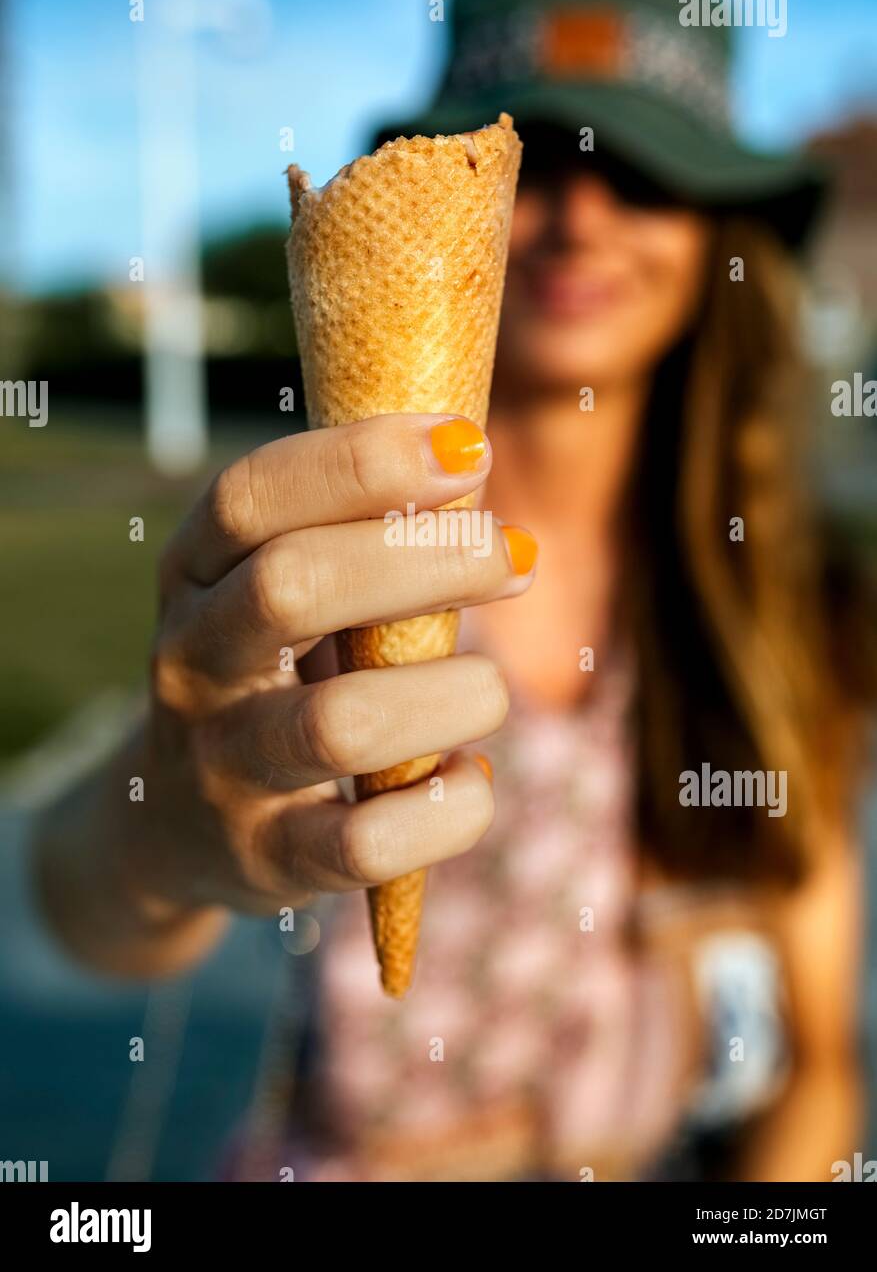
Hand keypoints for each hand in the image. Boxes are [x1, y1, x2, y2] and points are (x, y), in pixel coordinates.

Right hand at [132, 413, 535, 918]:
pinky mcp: (268, 859)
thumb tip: (474, 461)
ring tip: (488, 690)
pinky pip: (371, 843)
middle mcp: (191, 664)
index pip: (250, 498)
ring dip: (453, 695)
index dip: (360, 462)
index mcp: (192, 576)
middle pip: (293, 587)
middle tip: (512, 557)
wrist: (177, 825)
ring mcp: (223, 767)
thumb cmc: (272, 672)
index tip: (465, 446)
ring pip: (342, 723)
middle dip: (425, 559)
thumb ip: (350, 534)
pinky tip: (467, 777)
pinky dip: (450, 808)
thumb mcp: (273, 591)